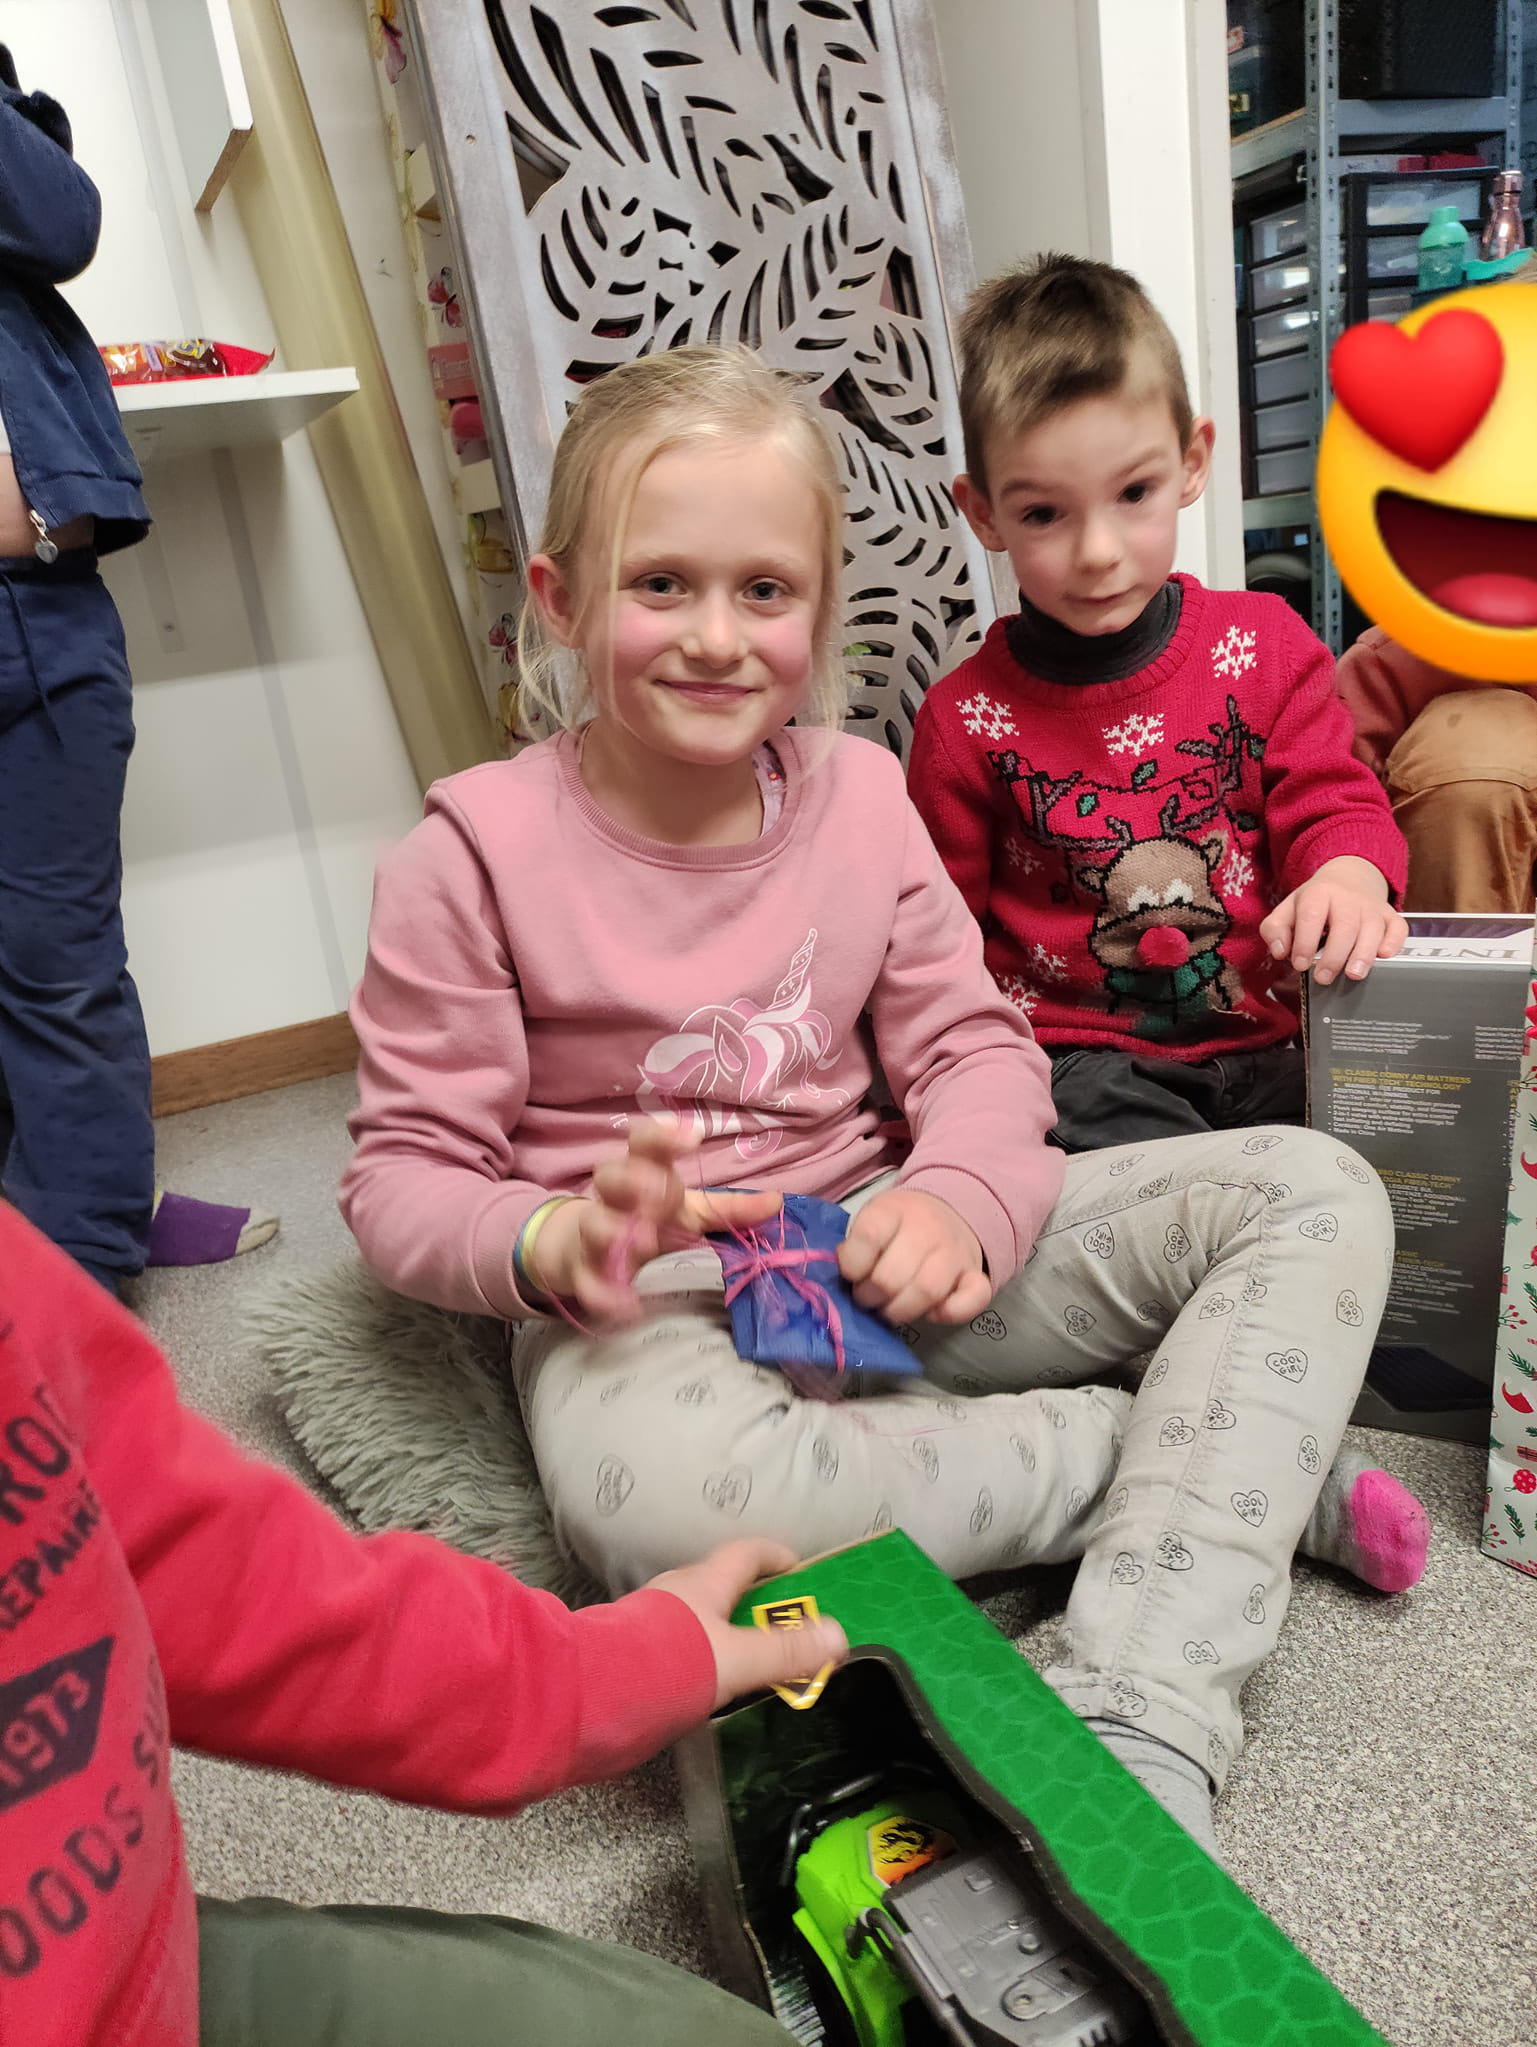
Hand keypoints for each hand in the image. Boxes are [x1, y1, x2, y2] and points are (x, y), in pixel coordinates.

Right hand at [528, 1115, 781, 1323]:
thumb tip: (776, 1201)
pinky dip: (604, 1293)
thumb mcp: (688, 1211)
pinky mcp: (583, 1272)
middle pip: (609, 1175)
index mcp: (640, 1173)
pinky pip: (588, 1281)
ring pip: (593, 1224)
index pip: (642, 1143)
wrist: (586, 1251)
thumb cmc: (646, 1220)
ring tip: (644, 1242)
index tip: (693, 1138)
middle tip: (659, 1192)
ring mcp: (593, 1233)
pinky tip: (627, 1305)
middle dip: (633, 1180)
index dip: (661, 1136)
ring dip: (616, 1231)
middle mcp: (612, 1198)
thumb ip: (729, 1208)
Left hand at [645, 1538, 848, 1710]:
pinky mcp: (632, 1653)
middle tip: (785, 1628)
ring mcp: (650, 1622)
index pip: (746, 1554)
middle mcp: (676, 1593)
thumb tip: (839, 1635)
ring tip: (752, 1663)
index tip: (799, 1568)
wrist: (591, 1697)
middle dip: (754, 1602)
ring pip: (698, 1618)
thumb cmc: (669, 1663)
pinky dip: (702, 1658)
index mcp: (704, 1582)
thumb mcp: (738, 1660)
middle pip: (721, 1585)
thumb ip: (785, 1652)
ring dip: (726, 1633)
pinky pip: (678, 1645)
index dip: (775, 1556)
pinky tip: (709, 1686)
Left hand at [838, 1187, 989, 1325]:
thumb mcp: (872, 1218)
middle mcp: (928, 1229)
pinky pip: (972, 1300)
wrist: (951, 1210)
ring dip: (899, 1311)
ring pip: (927, 1292)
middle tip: (865, 1298)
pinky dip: (949, 1313)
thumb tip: (844, 1271)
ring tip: (888, 1309)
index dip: (851, 1264)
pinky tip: (931, 1313)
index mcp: (895, 1210)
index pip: (869, 1236)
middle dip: (869, 1297)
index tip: (849, 1273)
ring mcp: (955, 1253)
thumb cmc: (900, 1224)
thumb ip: (856, 1244)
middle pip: (892, 1276)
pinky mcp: (975, 1275)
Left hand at [1259, 855, 1406, 986]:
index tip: (1300, 964)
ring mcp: (1372, 907)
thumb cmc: (1316, 902)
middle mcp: (1348, 899)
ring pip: (1373, 928)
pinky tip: (1384, 956)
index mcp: (1319, 894)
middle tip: (1324, 978)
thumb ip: (1274, 929)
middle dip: (1334, 955)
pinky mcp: (1391, 915)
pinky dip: (1394, 943)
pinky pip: (1398, 928)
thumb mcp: (1288, 908)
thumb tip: (1280, 952)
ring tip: (1353, 974)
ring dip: (1364, 953)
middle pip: (1345, 925)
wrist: (1349, 877)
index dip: (1305, 942)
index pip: (1312, 916)